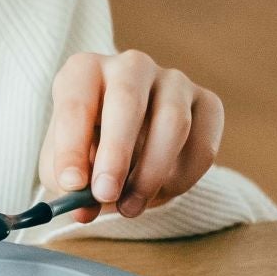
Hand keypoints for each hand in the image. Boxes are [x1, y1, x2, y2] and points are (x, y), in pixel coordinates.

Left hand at [40, 50, 225, 222]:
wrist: (130, 146)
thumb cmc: (89, 150)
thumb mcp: (69, 167)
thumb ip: (71, 185)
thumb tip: (83, 209)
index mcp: (84, 71)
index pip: (75, 103)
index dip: (71, 146)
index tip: (70, 184)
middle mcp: (130, 66)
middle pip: (127, 102)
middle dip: (116, 154)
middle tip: (105, 195)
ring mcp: (173, 80)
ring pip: (173, 123)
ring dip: (151, 173)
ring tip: (130, 207)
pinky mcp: (207, 102)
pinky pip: (202, 144)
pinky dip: (183, 177)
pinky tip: (161, 192)